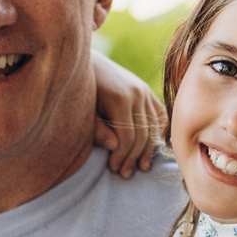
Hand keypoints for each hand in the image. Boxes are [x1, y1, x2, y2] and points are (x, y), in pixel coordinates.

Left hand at [91, 51, 167, 178]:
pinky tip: (152, 147)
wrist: (82, 63)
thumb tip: (115, 147)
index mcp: (120, 98)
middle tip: (125, 174)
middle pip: (143, 134)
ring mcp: (143, 90)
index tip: (113, 169)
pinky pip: (158, 114)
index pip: (128, 136)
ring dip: (148, 149)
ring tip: (141, 167)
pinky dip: (158, 131)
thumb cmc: (78, 91)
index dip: (122, 156)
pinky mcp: (145, 90)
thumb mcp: (84, 111)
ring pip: (153, 126)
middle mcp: (137, 93)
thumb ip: (97, 129)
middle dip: (134, 157)